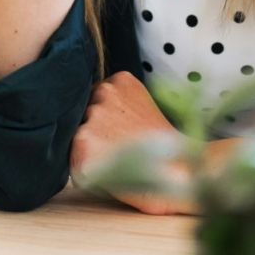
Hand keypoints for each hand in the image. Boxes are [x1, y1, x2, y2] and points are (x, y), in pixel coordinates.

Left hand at [70, 71, 194, 214]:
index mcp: (120, 80)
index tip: (122, 132)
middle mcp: (103, 94)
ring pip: (77, 139)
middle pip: (83, 116)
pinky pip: (74, 163)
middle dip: (96, 133)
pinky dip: (87, 173)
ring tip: (118, 162)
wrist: (180, 172)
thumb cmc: (163, 147)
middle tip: (121, 149)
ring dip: (91, 152)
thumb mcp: (143, 107)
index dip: (105, 120)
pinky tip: (111, 173)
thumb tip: (91, 118)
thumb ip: (117, 105)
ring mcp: (92, 119)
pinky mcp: (82, 147)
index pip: (93, 98)